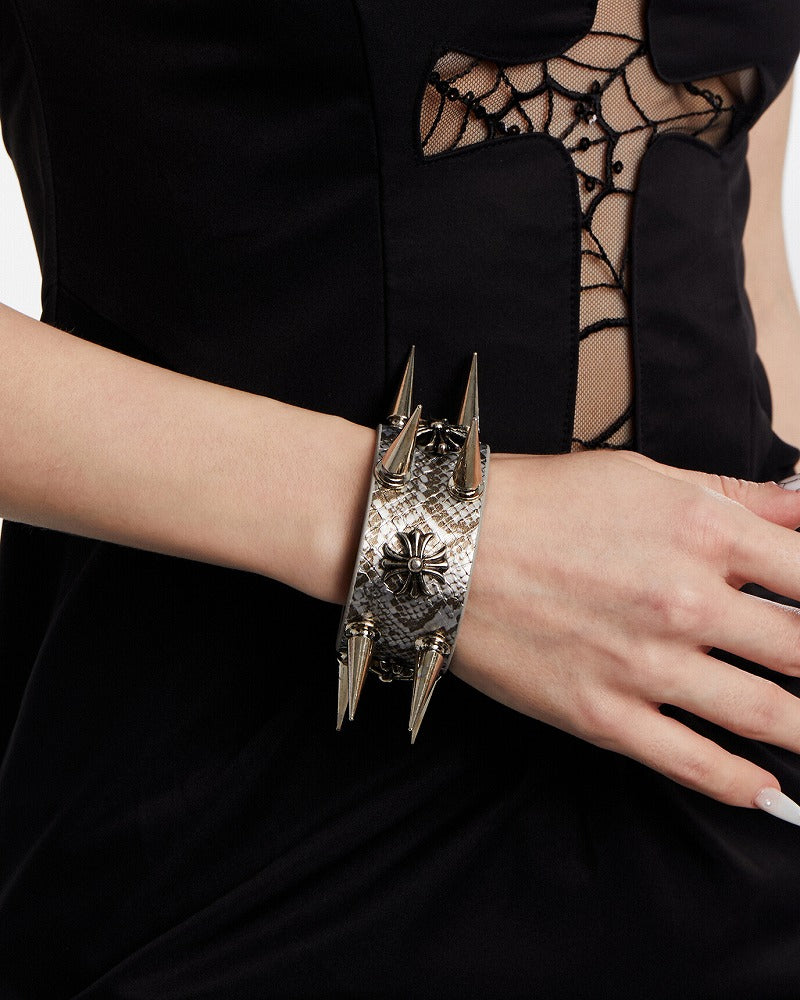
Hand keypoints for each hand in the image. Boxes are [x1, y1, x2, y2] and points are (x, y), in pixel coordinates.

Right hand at [450, 448, 799, 808]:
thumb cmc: (540, 503)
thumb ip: (737, 497)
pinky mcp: (602, 715)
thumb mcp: (644, 478)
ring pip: (766, 714)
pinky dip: (743, 786)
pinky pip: (692, 764)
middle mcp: (685, 600)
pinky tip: (769, 794)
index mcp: (703, 532)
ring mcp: (645, 664)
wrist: (443, 545)